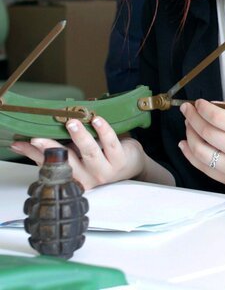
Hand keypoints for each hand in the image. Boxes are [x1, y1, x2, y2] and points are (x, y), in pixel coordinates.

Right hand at [9, 116, 145, 189]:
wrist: (131, 164)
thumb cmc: (99, 158)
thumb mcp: (72, 156)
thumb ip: (47, 151)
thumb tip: (19, 144)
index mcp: (73, 177)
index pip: (51, 165)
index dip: (36, 154)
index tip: (26, 142)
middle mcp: (87, 178)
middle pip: (67, 161)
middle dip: (52, 148)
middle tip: (40, 136)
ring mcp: (104, 170)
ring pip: (89, 152)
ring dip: (79, 136)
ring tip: (71, 122)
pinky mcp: (119, 159)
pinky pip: (110, 143)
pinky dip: (103, 130)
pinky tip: (97, 120)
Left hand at [179, 99, 224, 193]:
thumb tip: (214, 105)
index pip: (218, 117)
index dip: (203, 108)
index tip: (198, 102)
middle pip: (206, 133)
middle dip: (192, 118)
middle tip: (188, 109)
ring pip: (200, 151)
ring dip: (189, 135)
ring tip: (189, 124)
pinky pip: (203, 168)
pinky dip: (190, 155)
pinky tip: (186, 144)